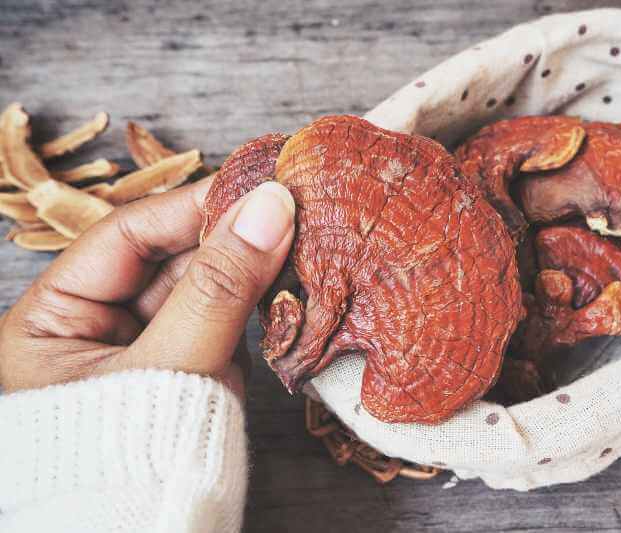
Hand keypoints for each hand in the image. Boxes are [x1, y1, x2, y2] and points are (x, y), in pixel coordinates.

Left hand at [0, 177, 294, 397]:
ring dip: (250, 267)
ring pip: (204, 286)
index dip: (190, 207)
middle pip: (169, 257)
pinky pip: (226, 320)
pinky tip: (292, 284)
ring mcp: (148, 348)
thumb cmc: (129, 463)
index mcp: (53, 321)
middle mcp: (98, 328)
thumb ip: (221, 287)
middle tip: (288, 211)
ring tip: (299, 242)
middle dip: (228, 236)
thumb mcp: (171, 365)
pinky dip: (259, 304)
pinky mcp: (189, 368)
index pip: (126, 237)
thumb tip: (270, 206)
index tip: (253, 187)